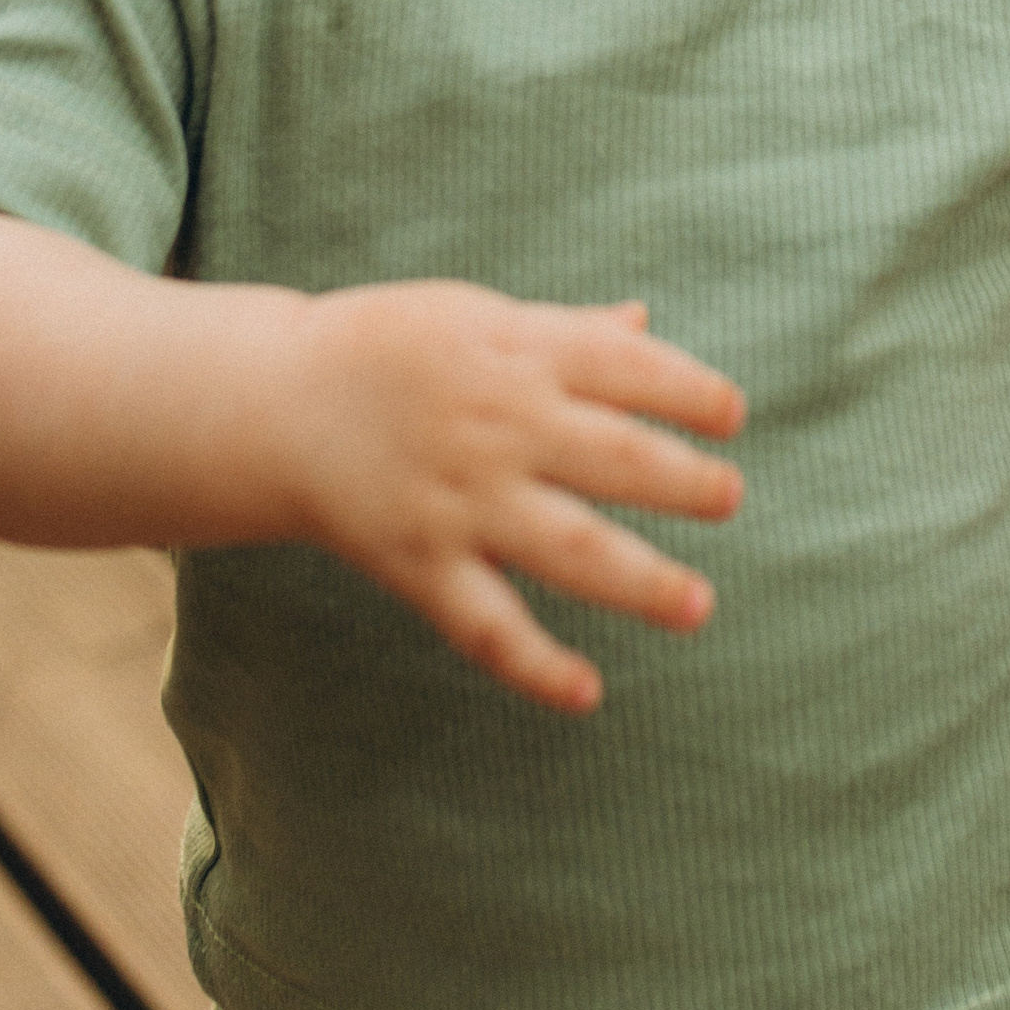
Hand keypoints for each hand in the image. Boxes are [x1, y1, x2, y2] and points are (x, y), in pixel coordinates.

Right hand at [278, 281, 745, 711]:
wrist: (277, 402)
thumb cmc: (388, 348)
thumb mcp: (477, 316)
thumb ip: (566, 332)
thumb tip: (645, 326)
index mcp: (517, 351)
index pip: (627, 368)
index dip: (689, 389)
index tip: (732, 414)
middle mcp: (498, 425)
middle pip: (612, 455)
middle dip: (682, 481)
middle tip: (731, 499)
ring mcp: (461, 500)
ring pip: (568, 546)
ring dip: (640, 580)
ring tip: (698, 606)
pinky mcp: (421, 564)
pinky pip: (486, 624)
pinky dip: (536, 665)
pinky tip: (588, 693)